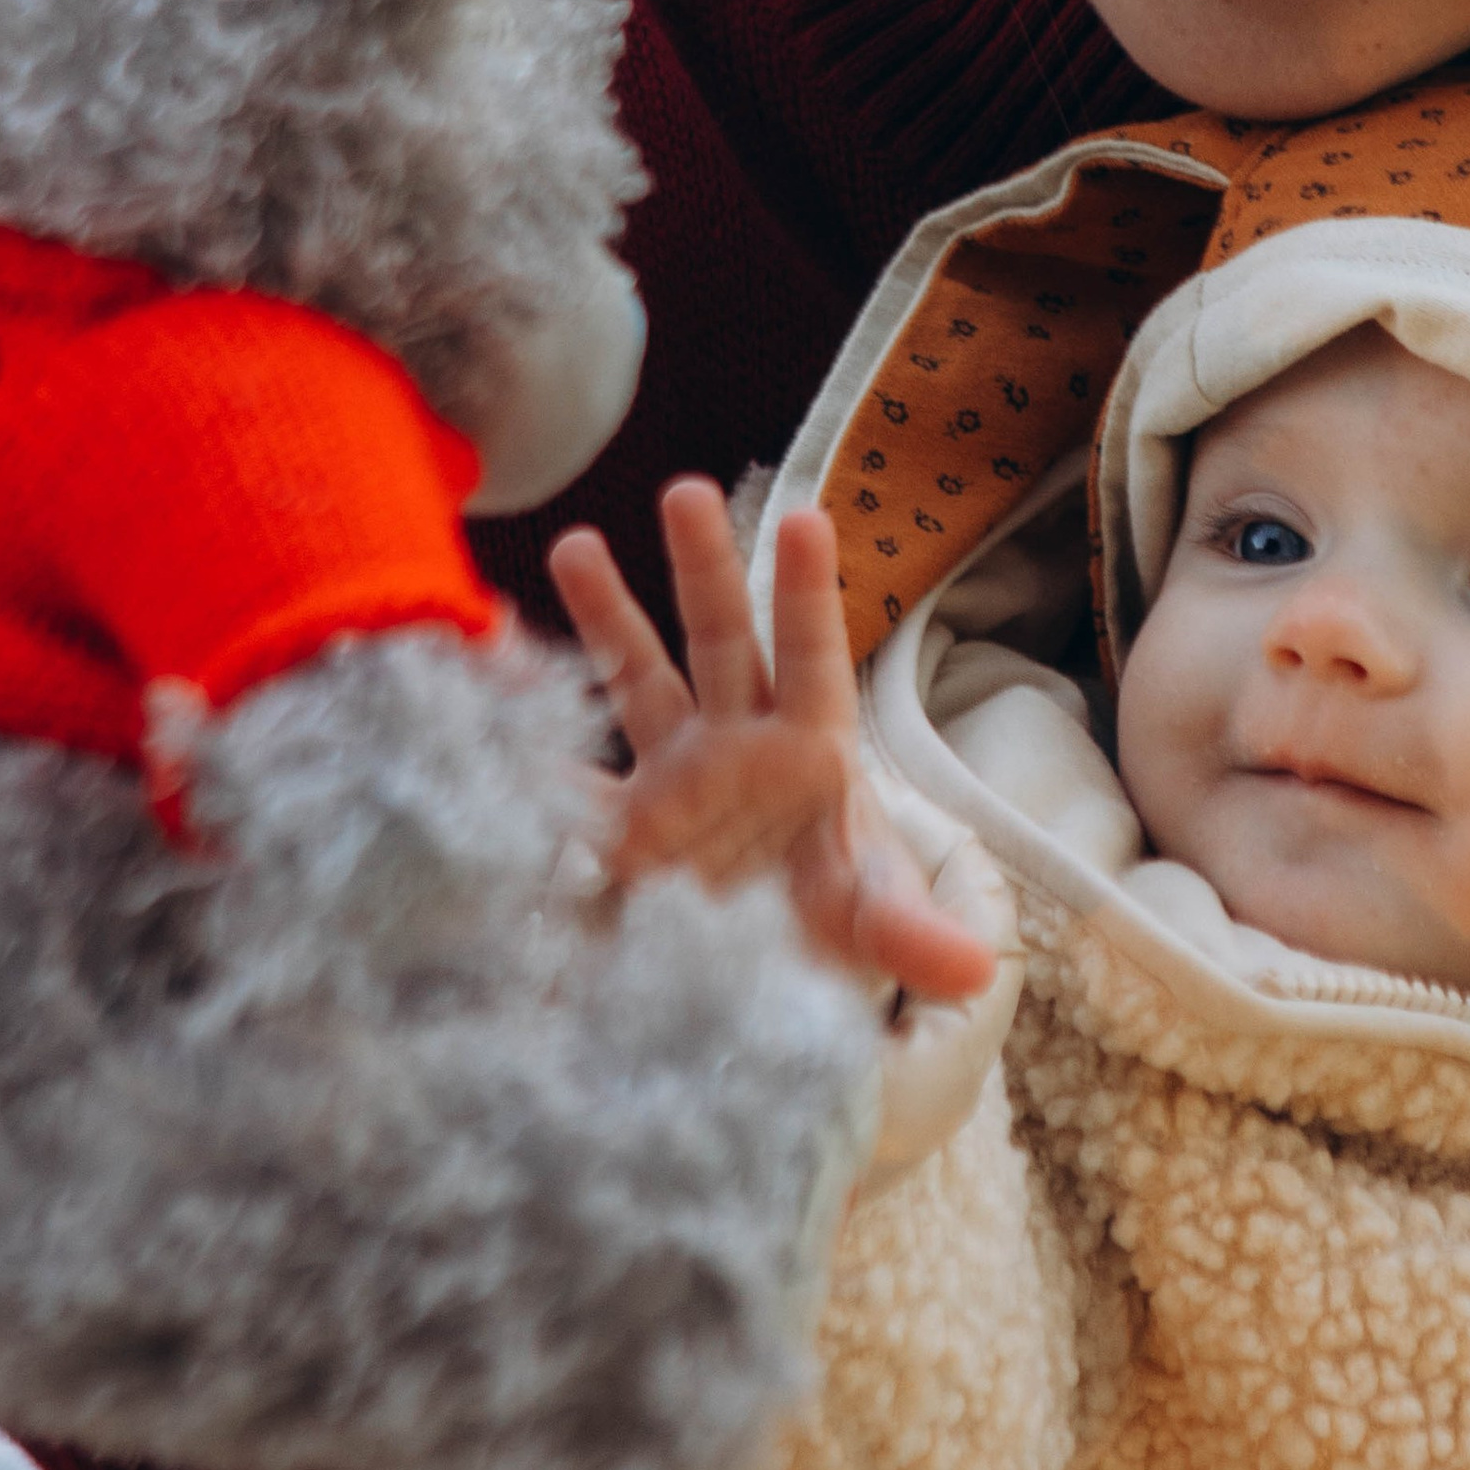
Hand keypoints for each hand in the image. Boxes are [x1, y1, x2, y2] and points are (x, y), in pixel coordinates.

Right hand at [551, 483, 997, 1008]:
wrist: (768, 981)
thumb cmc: (834, 926)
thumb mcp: (868, 926)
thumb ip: (909, 935)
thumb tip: (976, 966)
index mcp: (809, 751)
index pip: (812, 658)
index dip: (807, 593)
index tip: (805, 519)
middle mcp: (739, 744)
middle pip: (723, 639)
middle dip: (705, 566)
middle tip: (688, 489)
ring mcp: (676, 774)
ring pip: (642, 676)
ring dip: (610, 614)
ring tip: (576, 544)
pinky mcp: (622, 822)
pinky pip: (573, 771)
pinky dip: (533, 734)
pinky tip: (493, 676)